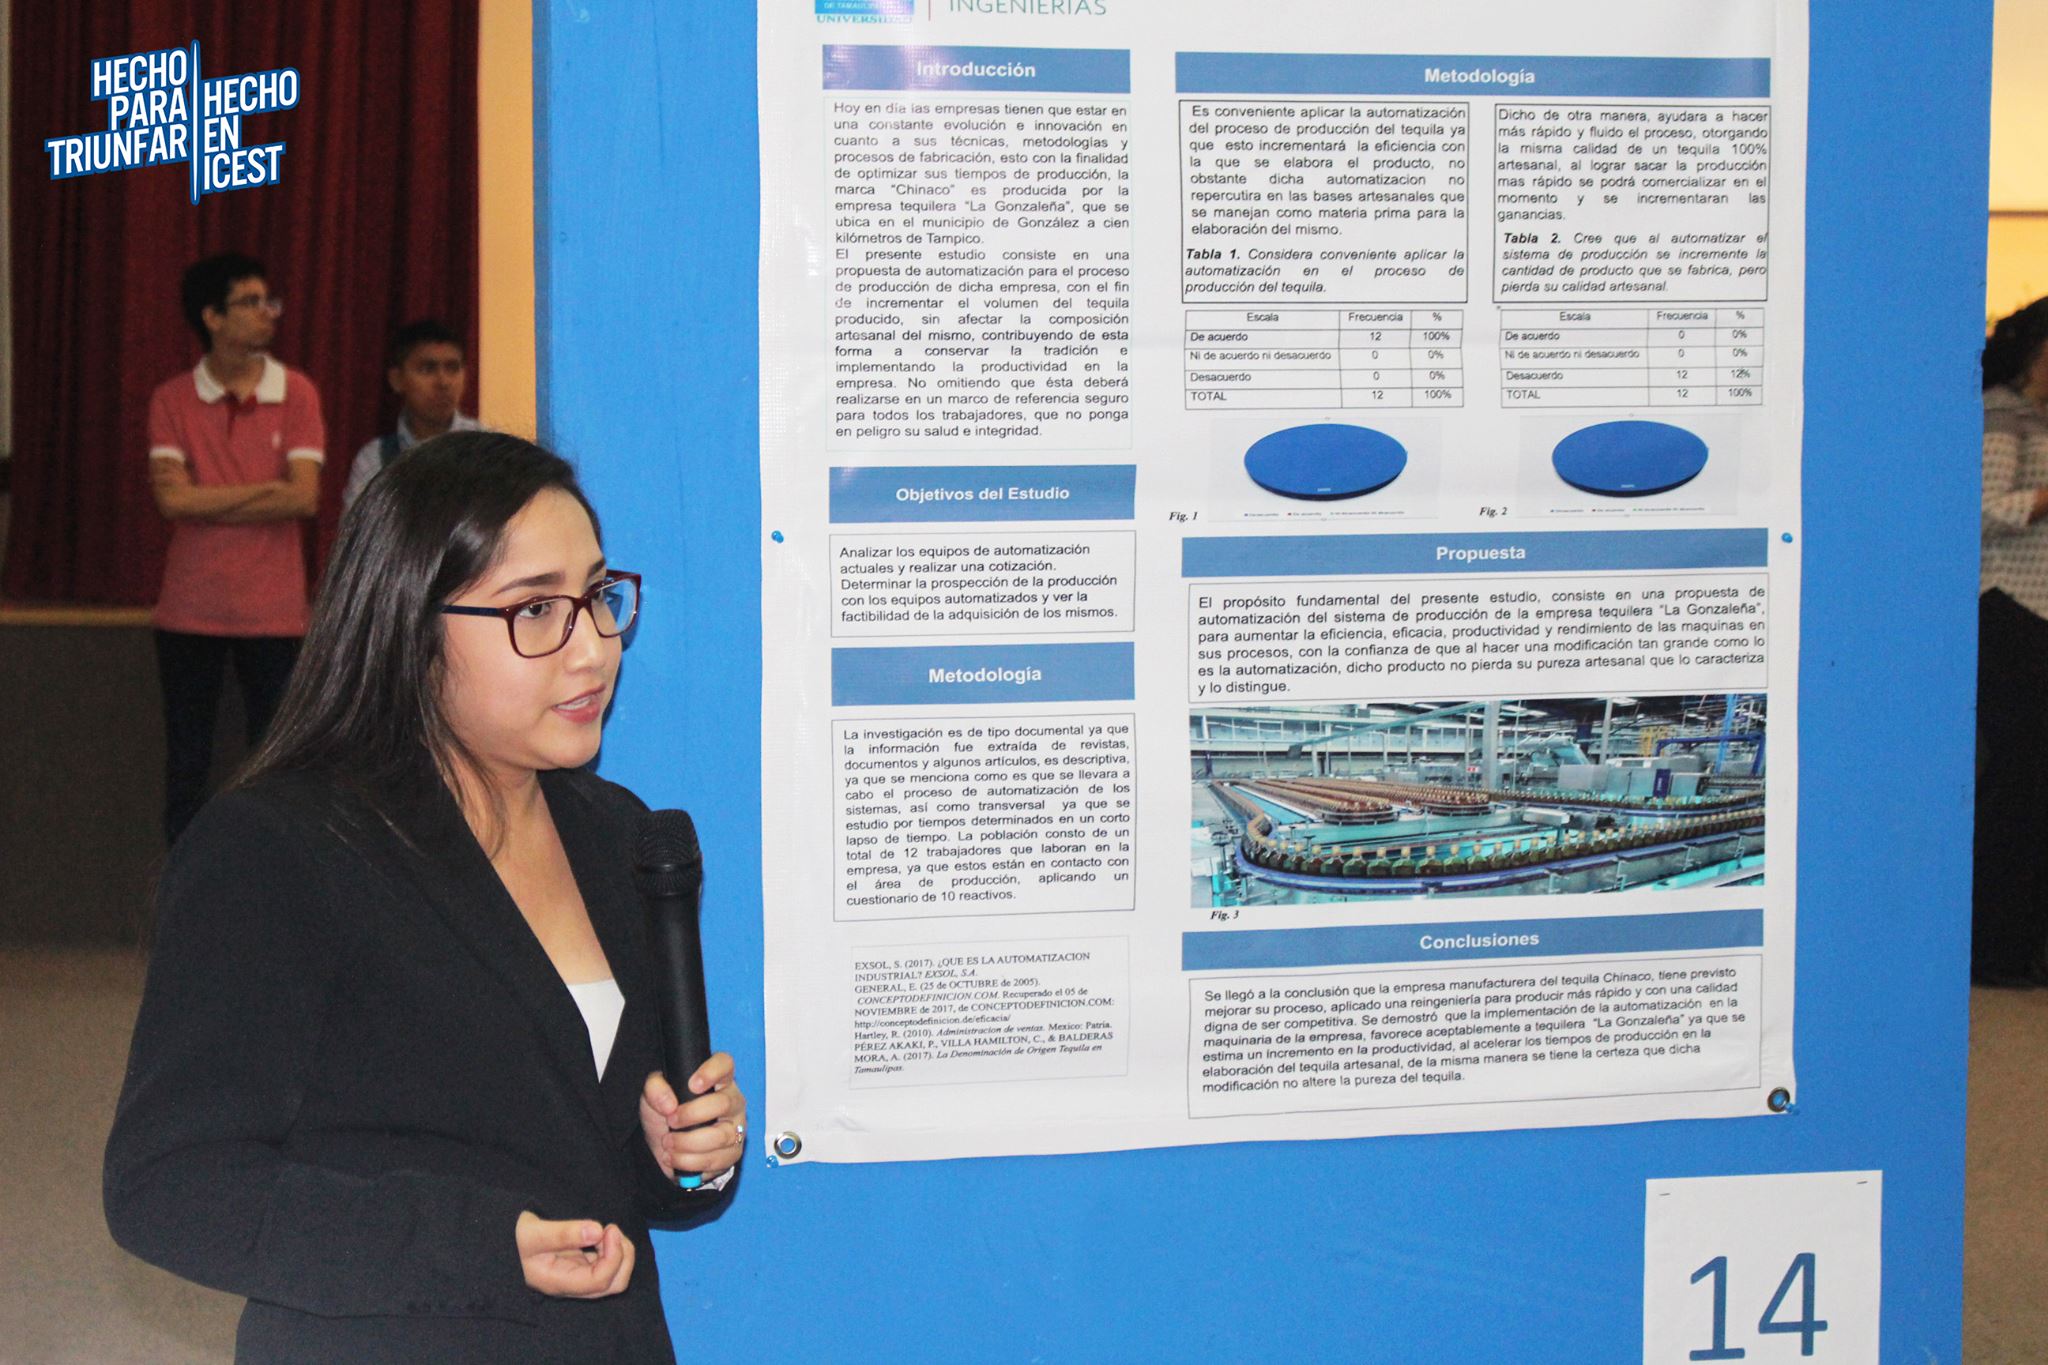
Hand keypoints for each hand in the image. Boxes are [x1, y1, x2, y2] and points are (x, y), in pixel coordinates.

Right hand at [515, 1212, 633, 1297]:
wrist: (500, 1245)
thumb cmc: (514, 1240)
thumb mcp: (533, 1233)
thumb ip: (563, 1233)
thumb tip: (597, 1231)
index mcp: (559, 1282)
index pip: (599, 1281)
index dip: (613, 1256)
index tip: (608, 1229)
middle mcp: (572, 1284)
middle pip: (613, 1284)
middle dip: (623, 1257)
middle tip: (611, 1230)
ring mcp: (577, 1277)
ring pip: (614, 1276)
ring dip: (620, 1252)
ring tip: (607, 1230)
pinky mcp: (580, 1267)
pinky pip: (606, 1265)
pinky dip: (613, 1249)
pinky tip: (601, 1234)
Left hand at [640, 1053, 746, 1181]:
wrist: (666, 1150)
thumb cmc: (666, 1115)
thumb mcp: (652, 1097)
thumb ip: (655, 1088)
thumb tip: (670, 1104)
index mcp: (717, 1080)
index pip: (724, 1064)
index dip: (712, 1072)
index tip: (693, 1085)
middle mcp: (733, 1101)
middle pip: (723, 1103)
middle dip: (691, 1115)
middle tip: (670, 1121)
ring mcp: (737, 1128)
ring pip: (721, 1136)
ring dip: (687, 1143)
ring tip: (668, 1144)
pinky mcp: (734, 1153)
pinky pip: (717, 1160)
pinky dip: (690, 1162)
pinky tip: (676, 1158)